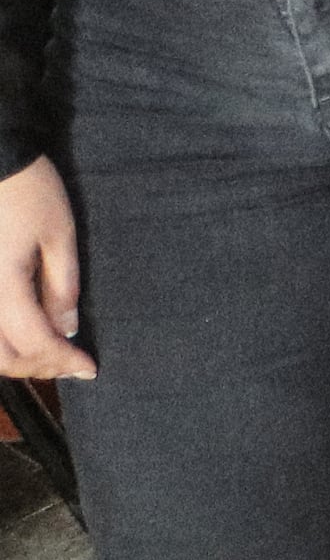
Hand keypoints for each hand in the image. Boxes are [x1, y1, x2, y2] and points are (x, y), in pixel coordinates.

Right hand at [0, 158, 84, 378]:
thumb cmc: (28, 191)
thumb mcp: (59, 234)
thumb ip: (62, 286)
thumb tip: (66, 330)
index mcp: (2, 286)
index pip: (34, 341)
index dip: (63, 360)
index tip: (91, 368)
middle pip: (2, 357)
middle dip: (39, 367)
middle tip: (71, 364)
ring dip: (16, 360)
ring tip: (49, 353)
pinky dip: (0, 343)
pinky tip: (22, 336)